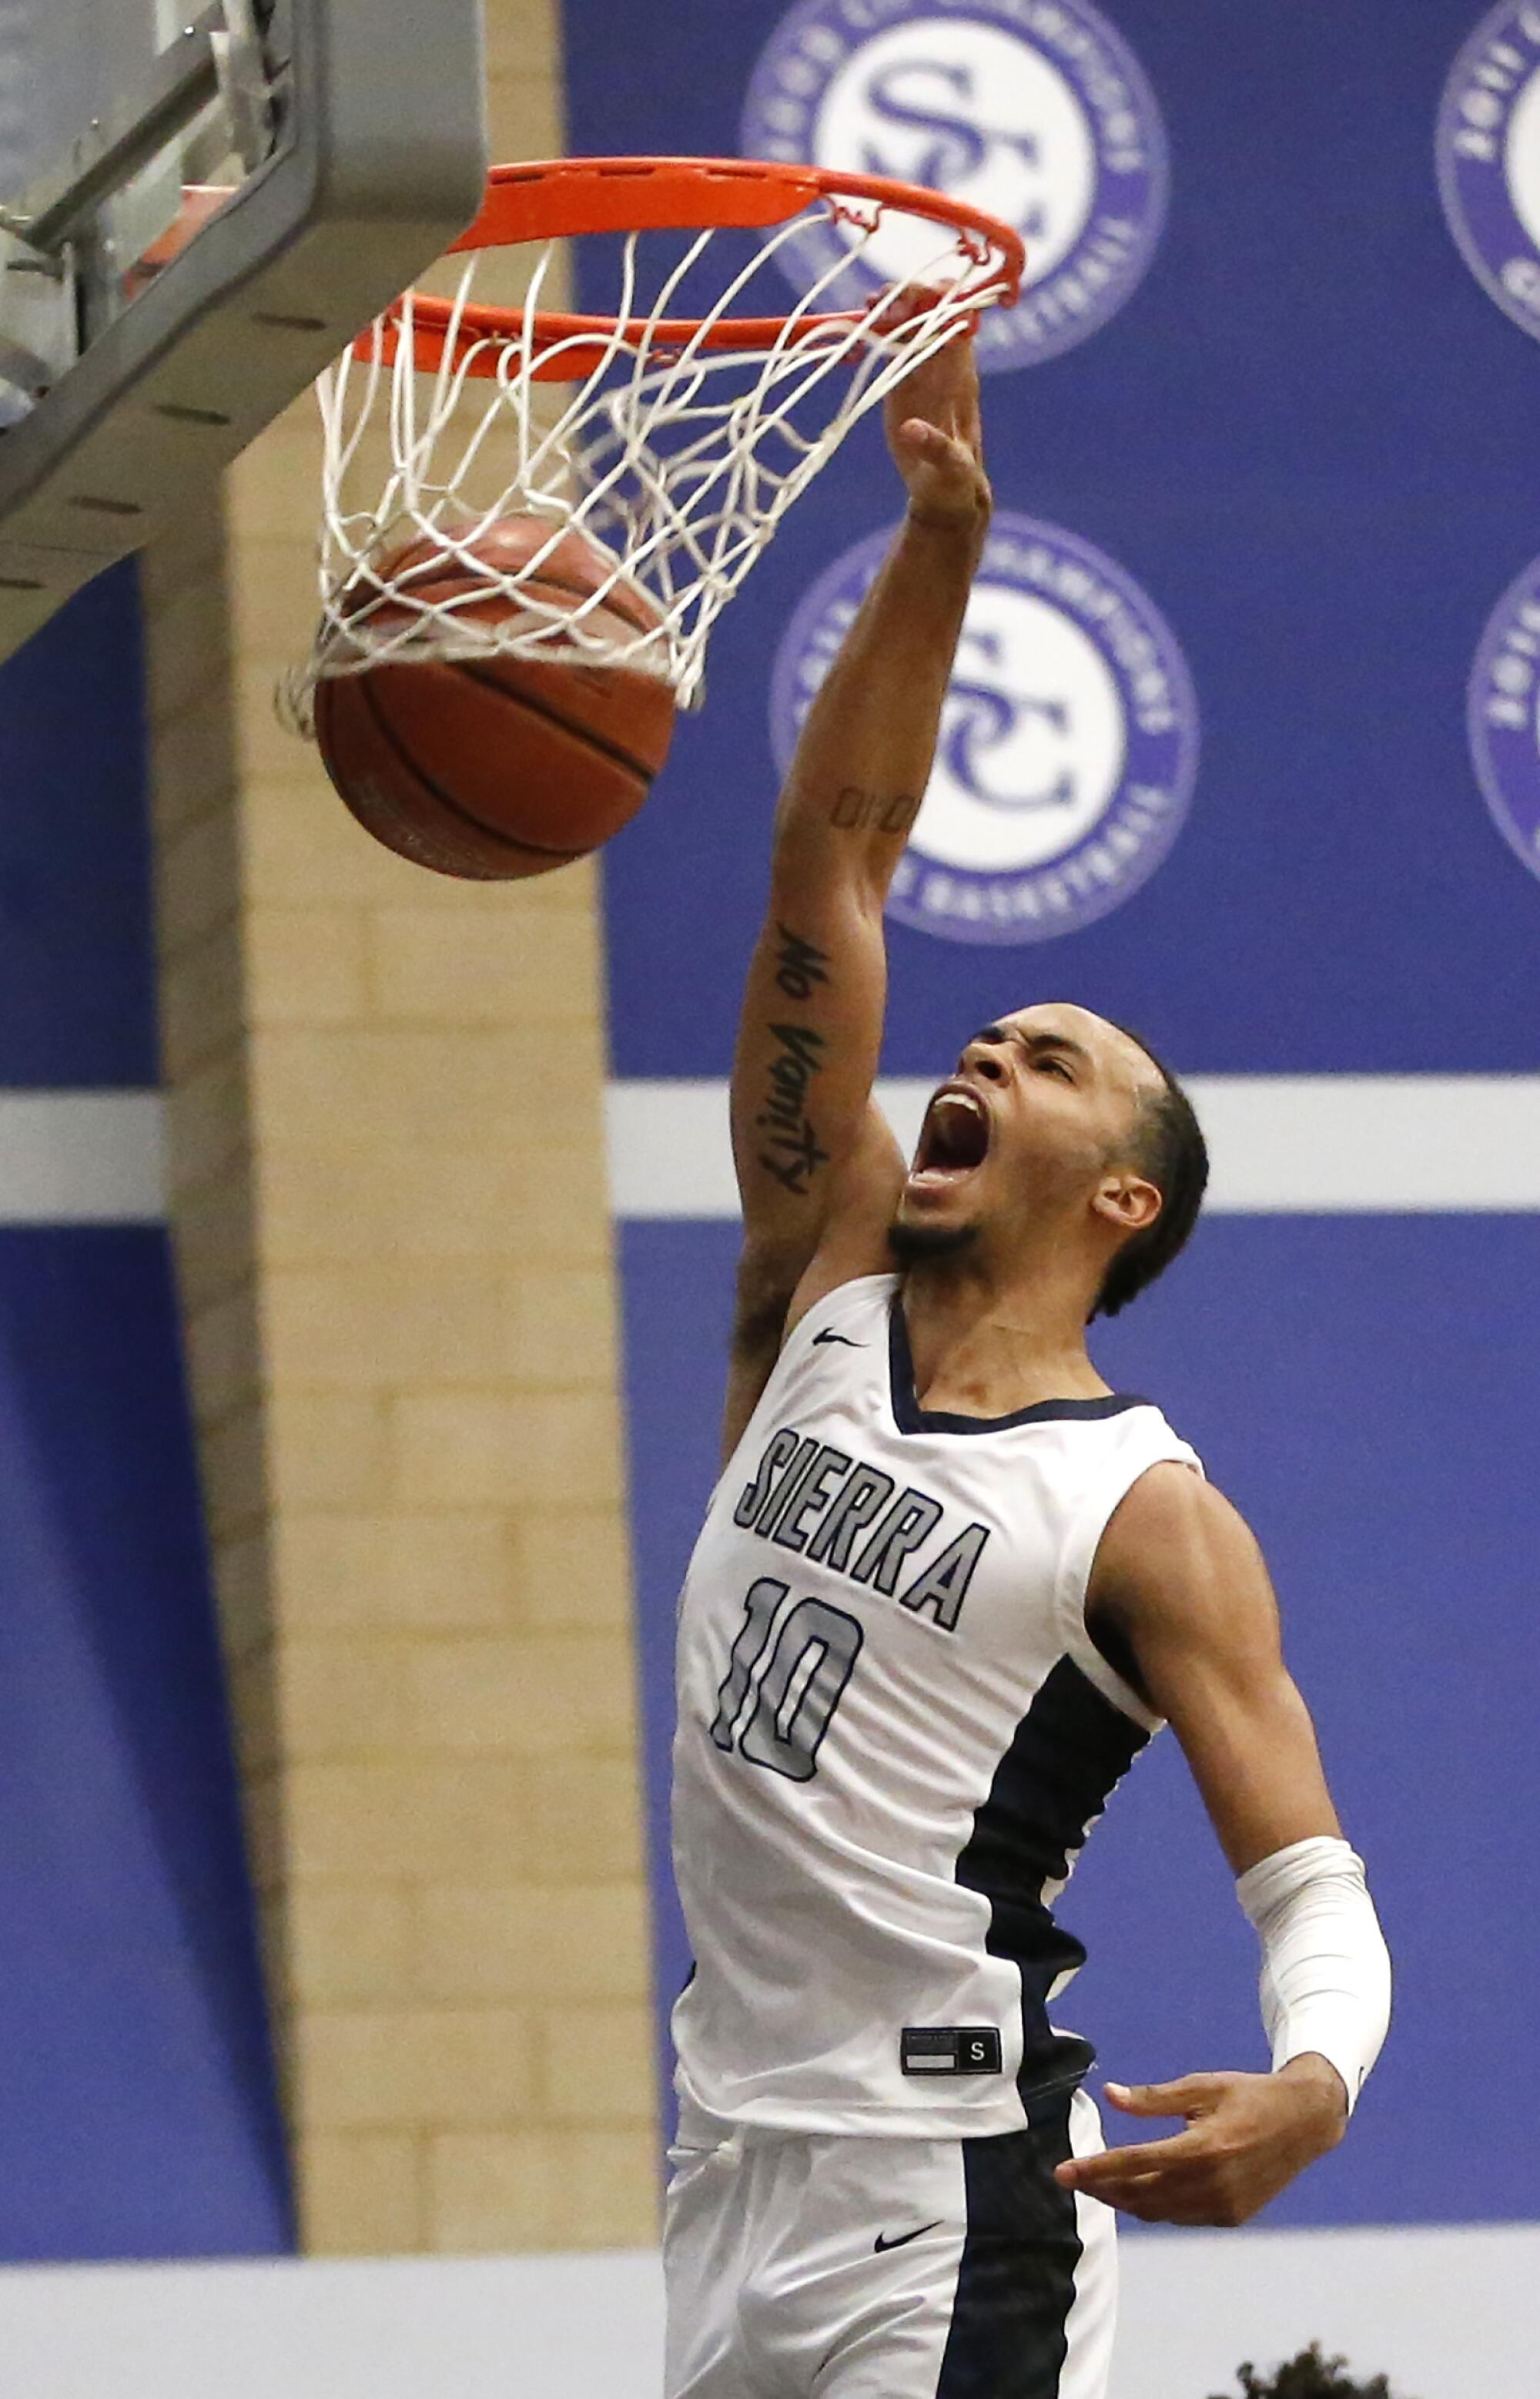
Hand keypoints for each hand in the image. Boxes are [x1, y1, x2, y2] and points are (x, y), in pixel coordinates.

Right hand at [881, 306, 989, 534]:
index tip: (913, 306)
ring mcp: (920, 367)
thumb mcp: (950, 468)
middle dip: (909, 295)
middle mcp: (943, 362)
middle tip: (879, 306)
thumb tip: (910, 431)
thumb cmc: (955, 480)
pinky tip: (853, 339)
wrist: (945, 490)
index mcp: (961, 374)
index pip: (959, 317)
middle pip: (931, 308)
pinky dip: (871, 332)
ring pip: (908, 319)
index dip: (940, 302)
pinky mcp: (900, 379)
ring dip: (888, 306)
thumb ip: (934, 448)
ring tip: (866, 310)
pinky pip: (887, 342)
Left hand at [1054, 2057, 1348, 2226]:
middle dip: (1102, 2189)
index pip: (1134, 2164)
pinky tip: (1139, 2191)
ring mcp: (1224, 2205)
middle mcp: (1213, 2183)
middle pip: (1140, 2195)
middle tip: (1073, 2179)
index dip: (1095, 2169)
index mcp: (1203, 2147)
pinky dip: (1155, 2206)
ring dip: (1125, 2201)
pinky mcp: (1232, 2216)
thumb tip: (1111, 2096)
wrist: (1304, 2122)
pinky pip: (1181, 2216)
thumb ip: (1154, 2098)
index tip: (1062, 2172)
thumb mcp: (1202, 2086)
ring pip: (1158, 2212)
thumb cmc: (1248, 2095)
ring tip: (1099, 2185)